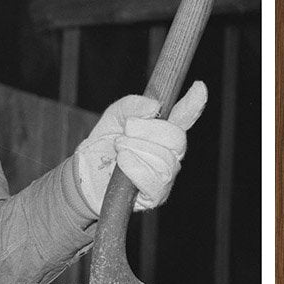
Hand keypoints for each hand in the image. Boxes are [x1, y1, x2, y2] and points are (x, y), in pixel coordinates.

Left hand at [74, 81, 207, 215]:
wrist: (85, 174)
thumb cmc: (104, 145)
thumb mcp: (114, 116)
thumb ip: (132, 105)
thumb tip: (153, 107)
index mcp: (164, 131)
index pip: (184, 117)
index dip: (193, 104)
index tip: (198, 87)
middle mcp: (170, 154)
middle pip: (175, 138)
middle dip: (147, 131)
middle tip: (124, 132)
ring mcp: (165, 176)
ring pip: (164, 160)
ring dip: (136, 150)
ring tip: (118, 149)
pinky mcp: (155, 196)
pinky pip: (154, 181)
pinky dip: (136, 169)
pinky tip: (123, 163)